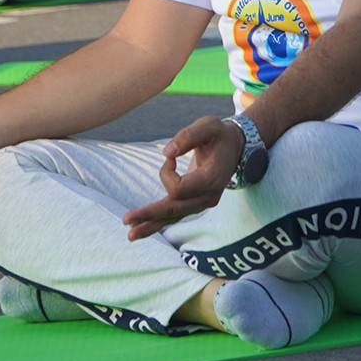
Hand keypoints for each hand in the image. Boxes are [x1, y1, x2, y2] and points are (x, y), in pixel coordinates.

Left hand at [122, 116, 241, 240]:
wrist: (235, 147)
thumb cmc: (219, 134)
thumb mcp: (208, 125)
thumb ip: (188, 136)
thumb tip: (167, 152)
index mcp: (212, 179)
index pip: (179, 188)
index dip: (167, 173)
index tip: (170, 156)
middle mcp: (208, 196)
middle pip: (174, 209)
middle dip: (149, 214)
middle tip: (125, 220)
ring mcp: (203, 202)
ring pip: (173, 217)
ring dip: (150, 225)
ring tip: (130, 236)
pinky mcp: (196, 203)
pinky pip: (175, 215)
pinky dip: (158, 222)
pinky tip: (141, 230)